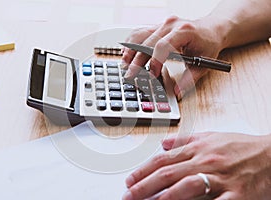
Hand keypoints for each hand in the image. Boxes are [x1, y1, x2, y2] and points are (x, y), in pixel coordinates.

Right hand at [122, 16, 223, 99]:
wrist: (211, 29)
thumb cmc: (208, 44)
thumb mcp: (204, 63)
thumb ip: (190, 78)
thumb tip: (177, 92)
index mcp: (184, 31)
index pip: (163, 46)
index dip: (154, 61)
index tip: (151, 75)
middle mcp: (171, 24)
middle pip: (147, 42)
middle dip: (136, 60)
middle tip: (129, 75)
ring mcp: (162, 23)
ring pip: (139, 35)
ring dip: (130, 50)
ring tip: (124, 65)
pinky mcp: (157, 26)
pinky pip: (139, 32)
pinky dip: (131, 43)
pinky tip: (125, 53)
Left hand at [123, 132, 270, 199]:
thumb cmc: (240, 146)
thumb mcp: (211, 136)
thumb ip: (184, 140)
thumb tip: (162, 144)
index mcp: (198, 148)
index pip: (163, 159)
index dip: (143, 170)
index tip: (129, 180)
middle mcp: (206, 161)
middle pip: (168, 173)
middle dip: (144, 185)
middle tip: (128, 195)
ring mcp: (221, 177)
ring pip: (186, 186)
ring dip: (164, 197)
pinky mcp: (237, 194)